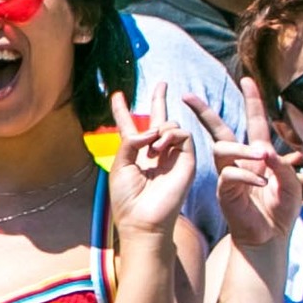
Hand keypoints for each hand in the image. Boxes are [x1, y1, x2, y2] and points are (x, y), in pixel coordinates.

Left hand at [104, 82, 193, 238]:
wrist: (143, 219)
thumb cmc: (127, 198)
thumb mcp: (120, 165)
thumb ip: (130, 141)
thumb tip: (151, 130)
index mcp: (135, 153)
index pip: (129, 126)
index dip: (121, 110)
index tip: (116, 95)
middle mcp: (155, 151)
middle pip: (159, 119)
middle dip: (160, 98)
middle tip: (162, 82)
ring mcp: (172, 155)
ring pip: (171, 124)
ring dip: (159, 130)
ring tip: (151, 149)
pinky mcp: (186, 159)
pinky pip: (183, 134)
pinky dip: (170, 135)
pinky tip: (159, 149)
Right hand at [184, 78, 300, 249]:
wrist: (271, 236)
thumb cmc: (282, 209)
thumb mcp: (292, 182)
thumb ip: (282, 165)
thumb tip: (264, 152)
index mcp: (260, 154)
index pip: (255, 121)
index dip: (252, 100)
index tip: (246, 79)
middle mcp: (241, 160)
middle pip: (219, 130)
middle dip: (203, 112)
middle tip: (187, 96)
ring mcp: (229, 174)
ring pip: (222, 149)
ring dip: (243, 150)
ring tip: (262, 158)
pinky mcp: (224, 190)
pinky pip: (229, 174)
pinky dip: (246, 175)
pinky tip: (262, 183)